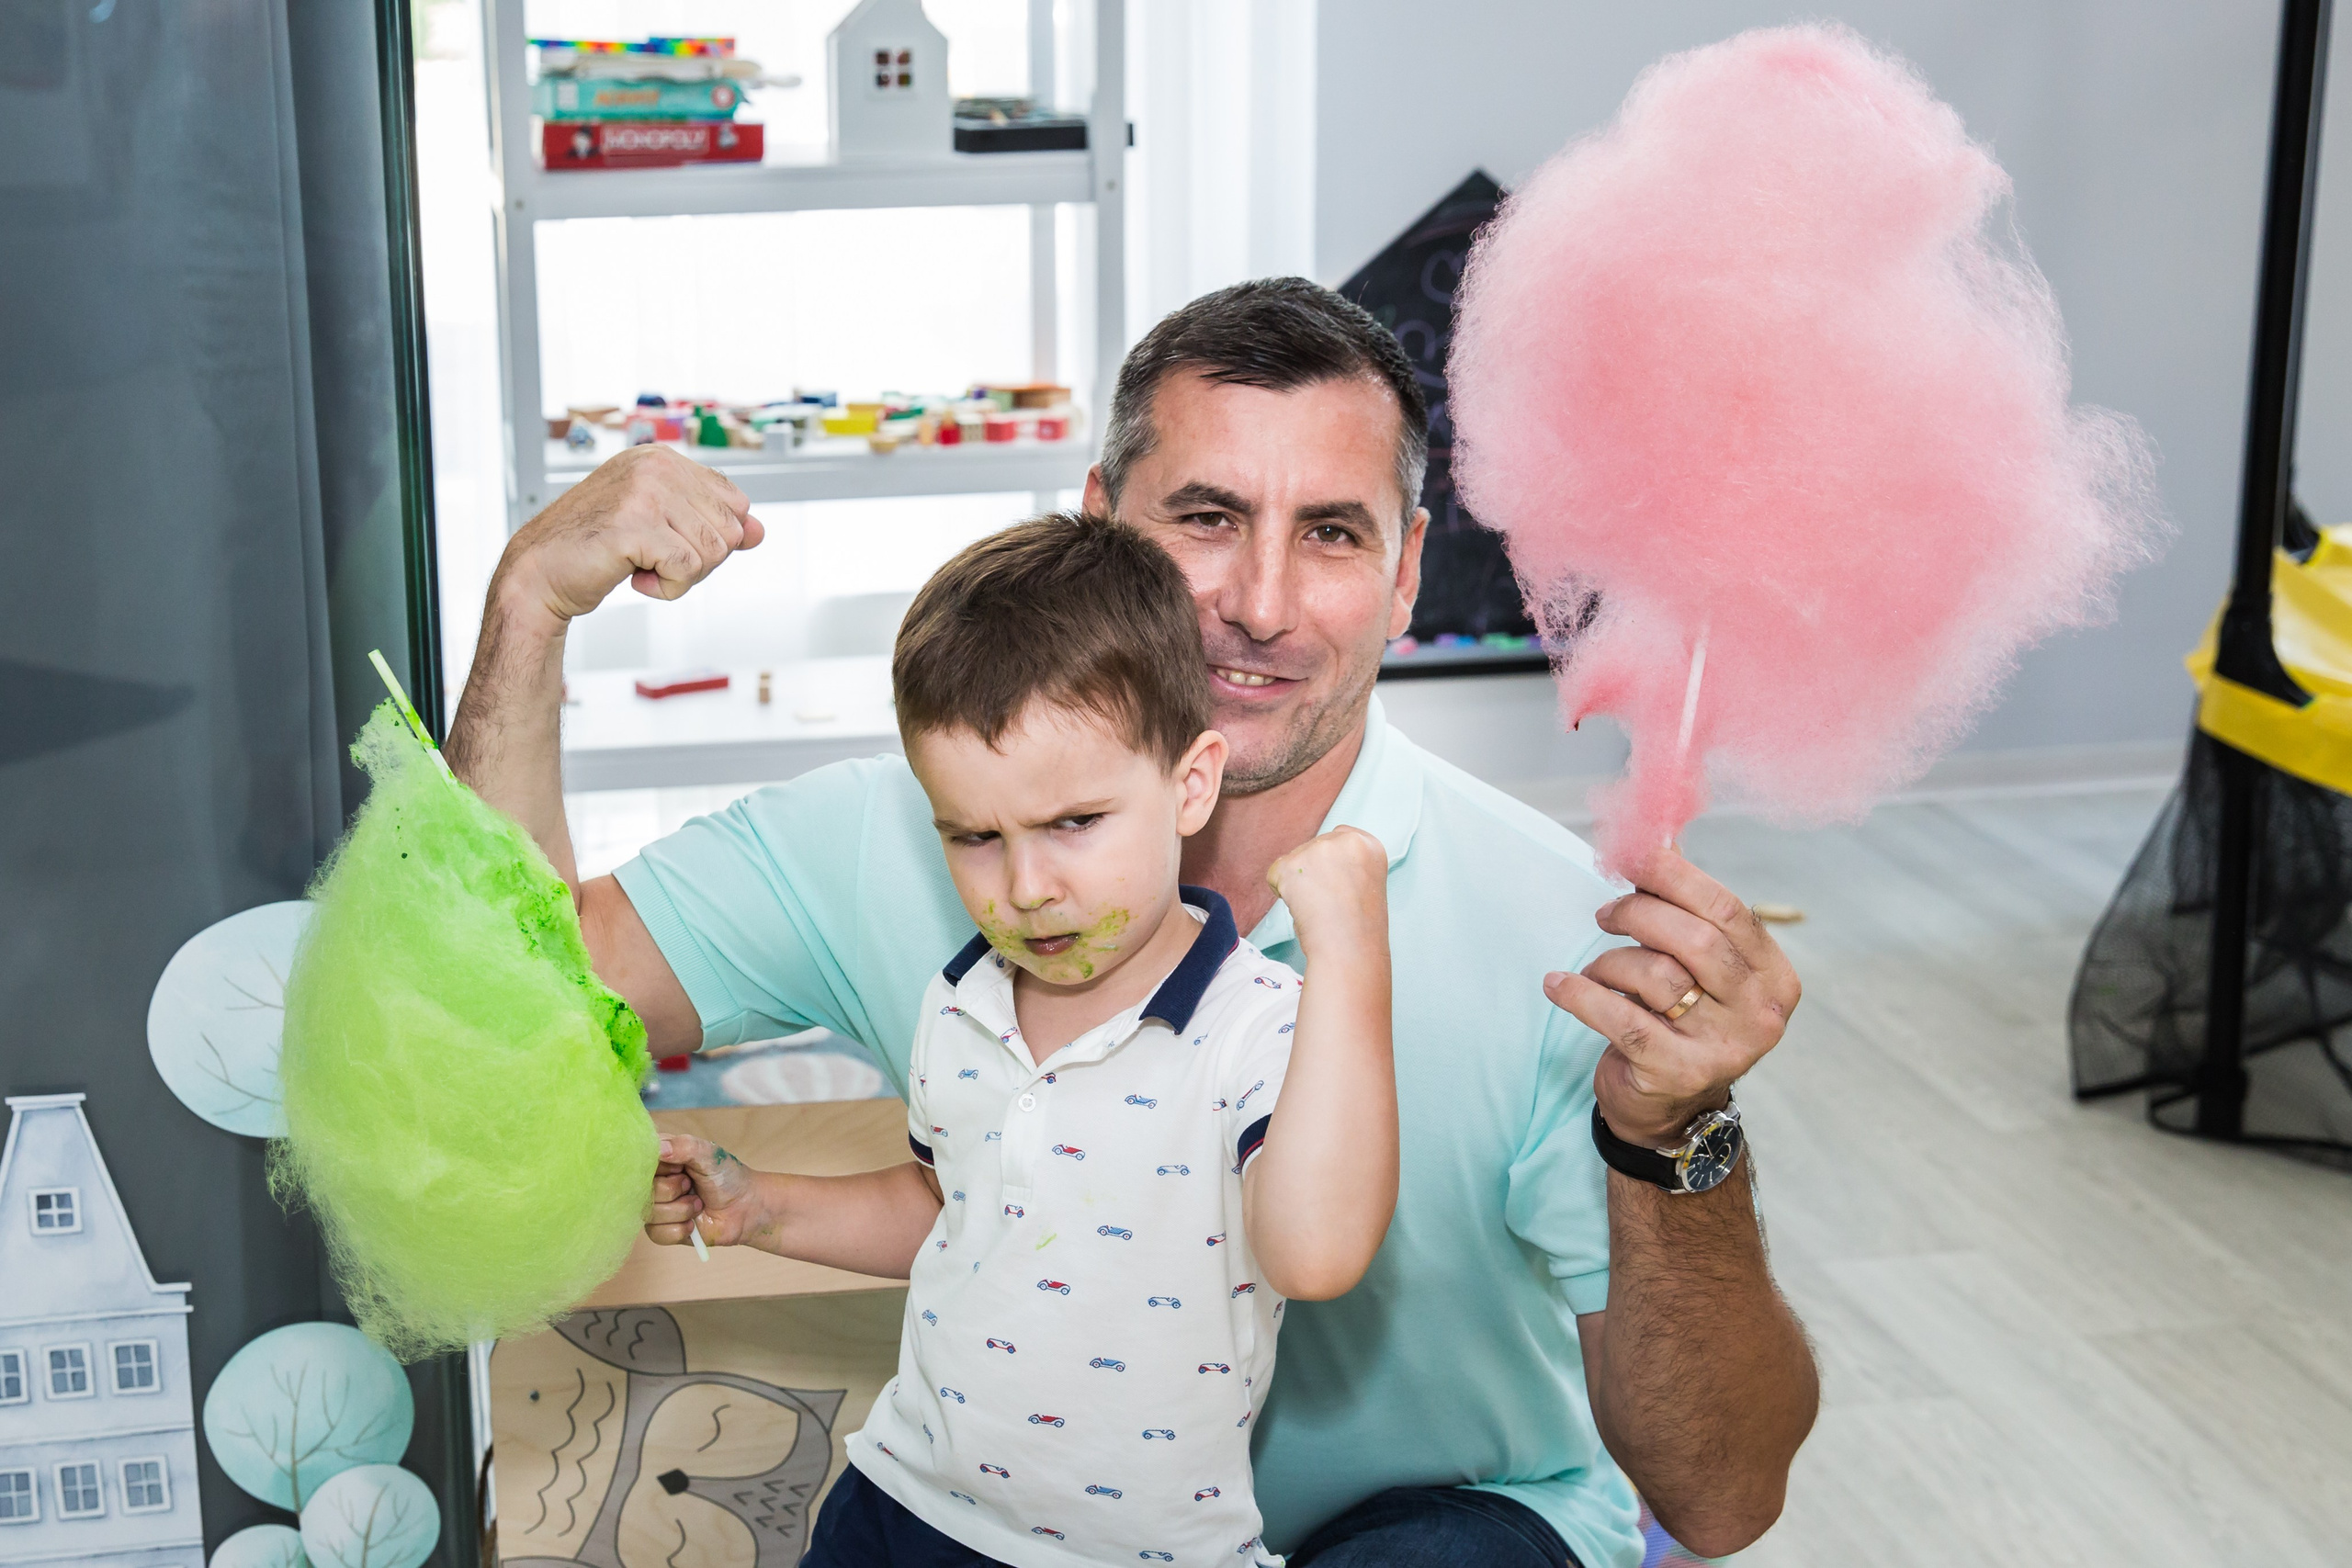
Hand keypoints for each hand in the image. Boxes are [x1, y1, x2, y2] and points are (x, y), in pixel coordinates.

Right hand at [494, 445, 760, 634]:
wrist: (538, 574)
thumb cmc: (595, 550)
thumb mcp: (660, 528)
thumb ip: (709, 524)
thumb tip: (759, 532)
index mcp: (661, 459)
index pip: (734, 502)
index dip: (712, 538)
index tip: (670, 544)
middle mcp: (654, 466)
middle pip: (729, 530)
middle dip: (700, 561)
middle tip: (655, 561)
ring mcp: (644, 492)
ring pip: (714, 552)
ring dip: (682, 577)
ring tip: (641, 567)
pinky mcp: (635, 524)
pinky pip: (688, 570)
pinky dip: (667, 589)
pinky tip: (634, 579)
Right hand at [646, 1134, 766, 1248]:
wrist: (746, 1208)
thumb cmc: (728, 1176)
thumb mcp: (709, 1154)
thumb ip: (684, 1146)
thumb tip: (659, 1149)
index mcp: (660, 1158)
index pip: (637, 1161)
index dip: (659, 1167)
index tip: (679, 1167)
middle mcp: (654, 1182)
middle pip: (641, 1190)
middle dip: (672, 1190)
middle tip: (691, 1185)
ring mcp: (657, 1206)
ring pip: (649, 1213)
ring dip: (681, 1210)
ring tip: (698, 1203)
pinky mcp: (663, 1229)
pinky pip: (657, 1234)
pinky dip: (680, 1229)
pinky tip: (693, 1223)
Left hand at [1267, 825, 1388, 952]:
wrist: (1350, 951)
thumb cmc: (1357, 929)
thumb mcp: (1364, 883)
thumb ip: (1344, 865)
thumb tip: (1313, 864)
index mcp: (1369, 844)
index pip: (1337, 840)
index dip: (1332, 867)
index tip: (1339, 888)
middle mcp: (1346, 840)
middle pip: (1312, 848)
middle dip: (1312, 874)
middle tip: (1329, 903)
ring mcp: (1318, 849)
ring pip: (1293, 862)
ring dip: (1298, 885)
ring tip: (1320, 908)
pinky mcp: (1292, 864)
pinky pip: (1274, 876)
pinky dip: (1282, 894)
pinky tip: (1304, 909)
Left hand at [1542, 847, 1799, 1146]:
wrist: (1671, 1111)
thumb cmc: (1682, 1021)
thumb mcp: (1698, 967)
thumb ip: (1686, 907)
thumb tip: (1659, 837)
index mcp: (1773, 976)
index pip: (1728, 910)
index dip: (1676, 876)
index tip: (1635, 857)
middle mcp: (1760, 1012)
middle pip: (1695, 939)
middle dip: (1639, 913)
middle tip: (1605, 914)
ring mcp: (1724, 1047)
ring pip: (1657, 976)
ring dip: (1611, 962)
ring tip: (1597, 969)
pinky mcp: (1678, 1072)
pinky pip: (1620, 1018)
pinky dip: (1581, 994)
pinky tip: (1559, 985)